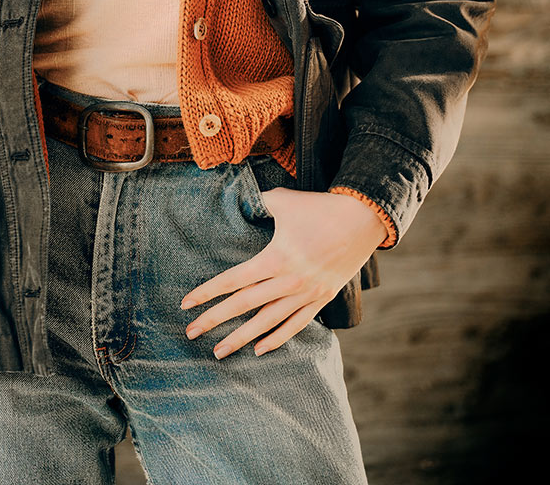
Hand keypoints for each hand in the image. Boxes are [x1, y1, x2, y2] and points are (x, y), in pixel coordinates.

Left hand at [181, 187, 386, 357]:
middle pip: (244, 305)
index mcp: (276, 258)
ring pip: (268, 322)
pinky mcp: (322, 299)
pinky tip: (260, 349)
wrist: (365, 220)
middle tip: (190, 333)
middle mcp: (290, 281)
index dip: (207, 293)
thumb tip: (237, 199)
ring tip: (219, 351)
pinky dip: (278, 338)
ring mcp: (308, 293)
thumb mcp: (283, 200)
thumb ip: (256, 203)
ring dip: (242, 338)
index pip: (233, 280)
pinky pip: (297, 324)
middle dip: (214, 320)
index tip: (185, 304)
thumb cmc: (320, 207)